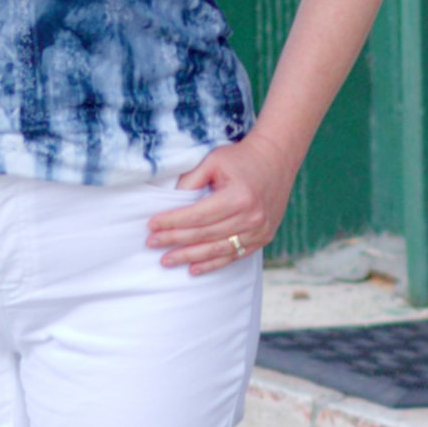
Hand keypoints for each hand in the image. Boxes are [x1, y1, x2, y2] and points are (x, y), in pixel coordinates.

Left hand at [147, 131, 297, 274]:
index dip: (172, 222)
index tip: (152, 225)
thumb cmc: (240, 158)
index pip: (197, 216)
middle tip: (151, 243)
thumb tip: (168, 202)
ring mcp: (260, 230)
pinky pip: (234, 255)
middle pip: (205, 235)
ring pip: (217, 250)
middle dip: (175, 240)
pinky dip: (212, 264)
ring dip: (189, 256)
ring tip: (166, 260)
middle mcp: (252, 217)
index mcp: (239, 196)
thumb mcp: (213, 161)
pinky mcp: (263, 238)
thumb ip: (191, 181)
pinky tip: (193, 268)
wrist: (276, 159)